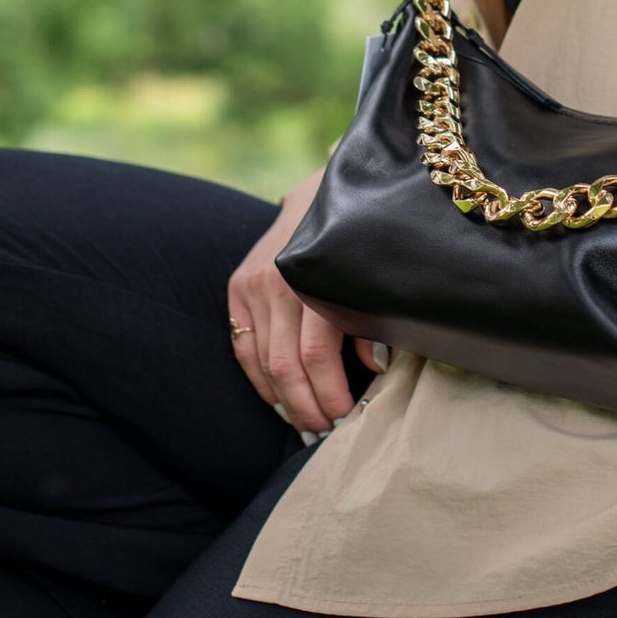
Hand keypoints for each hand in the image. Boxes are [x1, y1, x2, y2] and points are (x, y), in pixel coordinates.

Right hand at [228, 169, 385, 436]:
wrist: (327, 186)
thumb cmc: (366, 232)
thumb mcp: (378, 269)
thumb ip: (375, 316)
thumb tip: (375, 367)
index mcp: (317, 277)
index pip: (315, 355)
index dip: (330, 393)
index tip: (348, 417)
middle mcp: (279, 280)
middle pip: (285, 365)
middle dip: (307, 406)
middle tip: (327, 431)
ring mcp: (254, 282)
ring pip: (260, 361)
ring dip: (283, 400)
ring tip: (307, 423)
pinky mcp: (238, 284)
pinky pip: (242, 345)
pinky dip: (259, 379)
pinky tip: (278, 399)